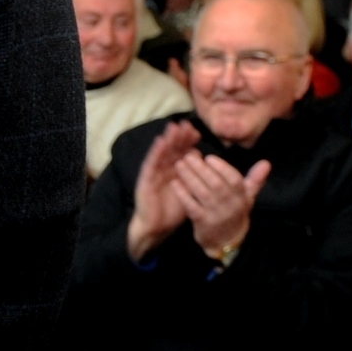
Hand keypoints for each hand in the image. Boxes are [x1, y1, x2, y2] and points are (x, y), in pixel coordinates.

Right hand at [126, 123, 198, 258]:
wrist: (157, 226)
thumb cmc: (174, 209)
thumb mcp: (190, 191)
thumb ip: (197, 176)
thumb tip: (206, 161)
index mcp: (176, 170)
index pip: (183, 152)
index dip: (189, 141)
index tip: (197, 131)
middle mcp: (165, 168)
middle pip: (173, 149)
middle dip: (180, 136)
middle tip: (186, 124)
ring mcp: (155, 173)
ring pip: (162, 152)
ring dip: (168, 139)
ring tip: (174, 127)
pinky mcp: (146, 179)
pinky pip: (151, 164)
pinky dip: (156, 152)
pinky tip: (160, 142)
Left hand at [174, 147, 270, 256]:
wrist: (227, 242)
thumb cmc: (235, 213)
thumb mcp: (248, 197)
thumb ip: (255, 180)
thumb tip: (266, 163)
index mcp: (242, 197)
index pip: (234, 179)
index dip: (221, 167)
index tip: (208, 157)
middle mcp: (230, 205)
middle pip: (217, 184)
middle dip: (201, 169)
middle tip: (188, 156)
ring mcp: (216, 215)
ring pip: (203, 193)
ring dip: (190, 177)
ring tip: (179, 165)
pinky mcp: (202, 223)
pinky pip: (192, 206)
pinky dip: (183, 194)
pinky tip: (175, 183)